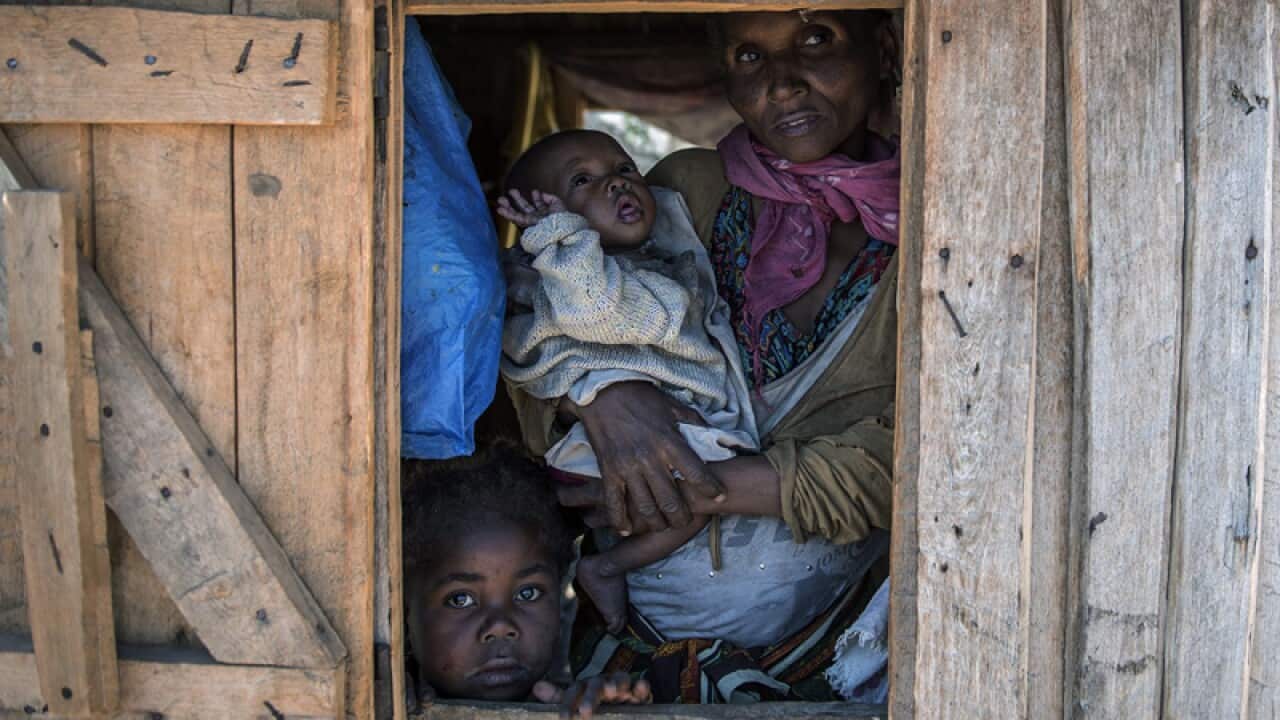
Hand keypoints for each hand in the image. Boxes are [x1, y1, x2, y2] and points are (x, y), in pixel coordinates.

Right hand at [496, 189, 565, 227]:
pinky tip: (500, 209)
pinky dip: (508, 214)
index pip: (538, 204)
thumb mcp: (558, 205)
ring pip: (517, 215)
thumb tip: (541, 193)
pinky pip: (516, 220)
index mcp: (545, 214)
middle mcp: (537, 218)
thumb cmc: (564, 220)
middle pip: (525, 208)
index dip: (536, 198)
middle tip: (510, 190)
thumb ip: (550, 198)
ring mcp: (532, 222)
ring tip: (500, 199)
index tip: (534, 191)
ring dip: (508, 207)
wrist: (562, 228)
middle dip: (517, 199)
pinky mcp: (527, 225)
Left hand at [532, 674, 651, 718]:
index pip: (574, 691)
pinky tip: (641, 687)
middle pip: (596, 685)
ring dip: (617, 683)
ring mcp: (623, 687)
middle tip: (585, 713)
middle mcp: (603, 684)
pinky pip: (642, 688)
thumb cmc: (594, 705)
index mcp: (585, 687)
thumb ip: (560, 699)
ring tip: (614, 692)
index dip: (568, 704)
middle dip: (591, 697)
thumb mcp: (576, 703)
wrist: (620, 708)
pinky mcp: (639, 695)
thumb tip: (537, 687)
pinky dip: (642, 687)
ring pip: (620, 679)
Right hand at [571, 382, 723, 534]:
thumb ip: (695, 423)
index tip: (719, 496)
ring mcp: (627, 468)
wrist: (603, 392)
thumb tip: (714, 437)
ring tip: (664, 526)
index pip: (697, 474)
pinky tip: (628, 529)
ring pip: (645, 507)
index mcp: (669, 442)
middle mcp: (650, 459)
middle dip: (682, 517)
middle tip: (687, 521)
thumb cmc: (641, 398)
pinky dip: (621, 520)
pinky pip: (614, 503)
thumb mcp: (673, 406)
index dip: (711, 489)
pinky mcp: (608, 472)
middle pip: (671, 500)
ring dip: (657, 523)